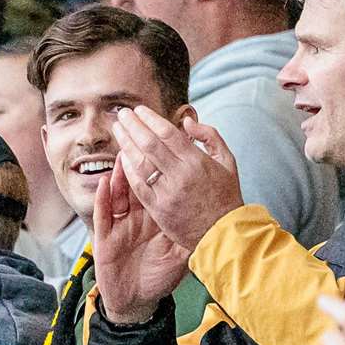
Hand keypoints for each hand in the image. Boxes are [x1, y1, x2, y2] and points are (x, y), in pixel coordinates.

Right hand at [94, 152, 193, 325]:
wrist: (135, 300)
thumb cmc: (156, 276)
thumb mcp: (179, 256)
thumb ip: (190, 235)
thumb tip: (210, 220)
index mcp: (154, 217)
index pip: (157, 187)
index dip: (161, 168)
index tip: (169, 149)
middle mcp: (135, 218)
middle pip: (135, 184)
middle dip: (137, 160)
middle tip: (141, 136)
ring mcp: (119, 226)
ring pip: (117, 194)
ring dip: (120, 174)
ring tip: (124, 153)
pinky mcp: (104, 240)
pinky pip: (102, 216)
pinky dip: (103, 199)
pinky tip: (104, 184)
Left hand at [112, 107, 241, 250]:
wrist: (223, 234)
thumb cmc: (226, 195)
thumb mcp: (227, 160)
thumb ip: (209, 136)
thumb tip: (185, 122)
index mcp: (197, 161)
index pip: (167, 133)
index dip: (150, 119)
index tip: (139, 110)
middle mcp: (180, 175)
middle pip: (149, 144)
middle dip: (132, 126)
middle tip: (122, 114)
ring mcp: (167, 193)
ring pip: (140, 163)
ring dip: (126, 144)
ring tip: (118, 130)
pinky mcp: (158, 209)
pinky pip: (138, 185)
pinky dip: (128, 169)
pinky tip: (122, 157)